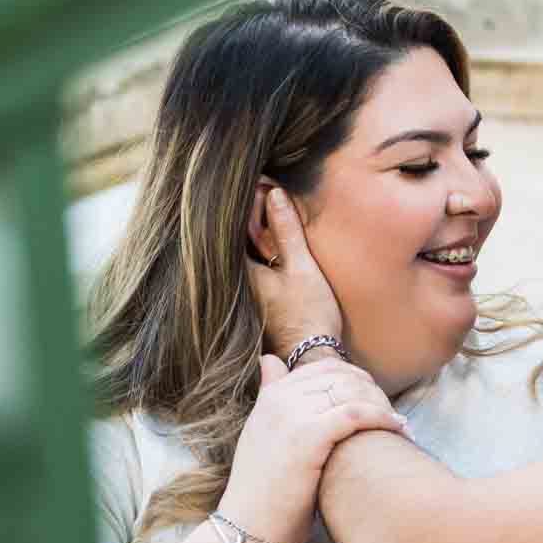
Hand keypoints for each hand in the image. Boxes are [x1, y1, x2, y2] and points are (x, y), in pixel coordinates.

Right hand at [217, 355, 404, 542]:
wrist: (248, 526)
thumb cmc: (263, 492)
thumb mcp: (260, 434)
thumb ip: (269, 396)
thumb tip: (270, 360)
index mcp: (270, 397)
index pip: (323, 368)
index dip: (356, 379)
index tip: (375, 398)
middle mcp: (279, 399)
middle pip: (341, 376)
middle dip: (372, 390)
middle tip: (391, 411)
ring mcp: (291, 416)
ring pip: (351, 391)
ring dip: (382, 403)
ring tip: (398, 422)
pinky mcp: (308, 436)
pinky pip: (356, 413)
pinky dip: (382, 418)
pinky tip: (399, 429)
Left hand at [248, 188, 344, 359]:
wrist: (313, 356)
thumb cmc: (309, 314)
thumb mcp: (302, 266)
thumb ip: (287, 230)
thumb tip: (274, 195)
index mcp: (242, 272)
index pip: (229, 230)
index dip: (241, 206)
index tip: (253, 186)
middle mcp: (237, 285)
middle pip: (233, 242)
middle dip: (245, 219)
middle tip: (261, 195)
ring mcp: (245, 296)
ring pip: (242, 256)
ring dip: (252, 236)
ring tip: (266, 212)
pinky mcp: (256, 304)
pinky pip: (251, 269)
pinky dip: (258, 253)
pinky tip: (270, 246)